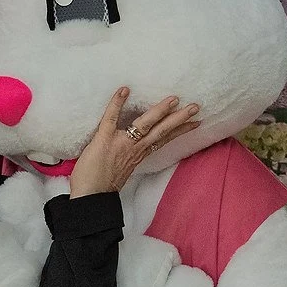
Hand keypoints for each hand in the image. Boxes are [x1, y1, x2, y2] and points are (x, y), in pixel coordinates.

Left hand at [69, 88, 199, 196]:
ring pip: (145, 123)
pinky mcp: (104, 138)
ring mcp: (122, 142)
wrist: (90, 196)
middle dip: (180, 119)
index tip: (195, 123)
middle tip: (196, 106)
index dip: (180, 131)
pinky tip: (124, 89)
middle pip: (162, 131)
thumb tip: (128, 151)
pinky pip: (112, 117)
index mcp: (139, 155)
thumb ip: (127, 157)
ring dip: (160, 110)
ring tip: (174, 99)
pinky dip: (117, 103)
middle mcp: (135, 148)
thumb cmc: (100, 185)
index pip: (163, 140)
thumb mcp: (120, 170)